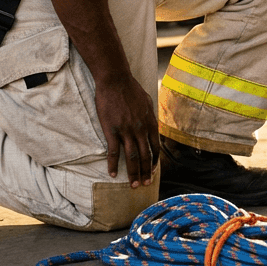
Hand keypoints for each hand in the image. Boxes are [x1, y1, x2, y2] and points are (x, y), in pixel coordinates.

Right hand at [93, 72, 159, 186]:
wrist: (115, 80)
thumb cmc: (131, 89)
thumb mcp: (147, 102)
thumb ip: (150, 116)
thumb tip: (153, 125)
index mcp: (150, 123)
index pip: (155, 147)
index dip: (154, 161)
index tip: (153, 171)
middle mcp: (140, 129)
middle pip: (145, 156)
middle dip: (145, 172)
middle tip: (145, 185)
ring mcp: (126, 130)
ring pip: (131, 157)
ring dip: (133, 173)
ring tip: (133, 185)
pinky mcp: (112, 130)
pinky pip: (113, 152)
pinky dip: (113, 165)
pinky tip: (113, 174)